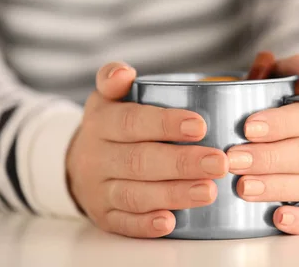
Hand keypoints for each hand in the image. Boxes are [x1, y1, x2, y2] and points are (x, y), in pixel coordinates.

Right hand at [66, 62, 227, 237]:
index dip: (164, 124)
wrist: (79, 163)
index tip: (201, 126)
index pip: (131, 122)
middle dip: (181, 163)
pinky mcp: (104, 216)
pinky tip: (171, 222)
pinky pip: (123, 223)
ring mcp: (99, 189)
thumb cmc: (112, 125)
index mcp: (101, 121)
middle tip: (218, 162)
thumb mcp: (109, 97)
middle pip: (138, 161)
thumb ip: (115, 79)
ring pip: (134, 194)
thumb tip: (123, 72)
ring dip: (173, 194)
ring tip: (208, 191)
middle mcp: (96, 156)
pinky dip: (146, 225)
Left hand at [228, 53, 298, 234]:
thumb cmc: (275, 106)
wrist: (286, 135)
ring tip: (243, 188)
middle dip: (270, 157)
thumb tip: (267, 58)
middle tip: (234, 159)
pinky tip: (277, 218)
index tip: (247, 127)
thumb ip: (274, 68)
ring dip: (277, 186)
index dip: (281, 122)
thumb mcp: (276, 81)